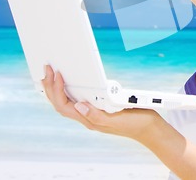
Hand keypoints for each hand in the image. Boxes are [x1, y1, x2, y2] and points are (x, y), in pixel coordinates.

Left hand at [41, 65, 162, 142]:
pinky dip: (69, 90)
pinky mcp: (100, 107)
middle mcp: (87, 117)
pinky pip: (77, 99)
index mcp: (89, 120)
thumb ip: (96, 115)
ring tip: (50, 74)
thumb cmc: (134, 123)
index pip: (64, 106)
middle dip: (50, 87)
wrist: (149, 127)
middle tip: (46, 69)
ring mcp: (92, 112)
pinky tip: (68, 82)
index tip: (57, 74)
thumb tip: (78, 106)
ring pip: (67, 102)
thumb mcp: (115, 119)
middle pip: (61, 103)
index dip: (57, 90)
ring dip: (56, 88)